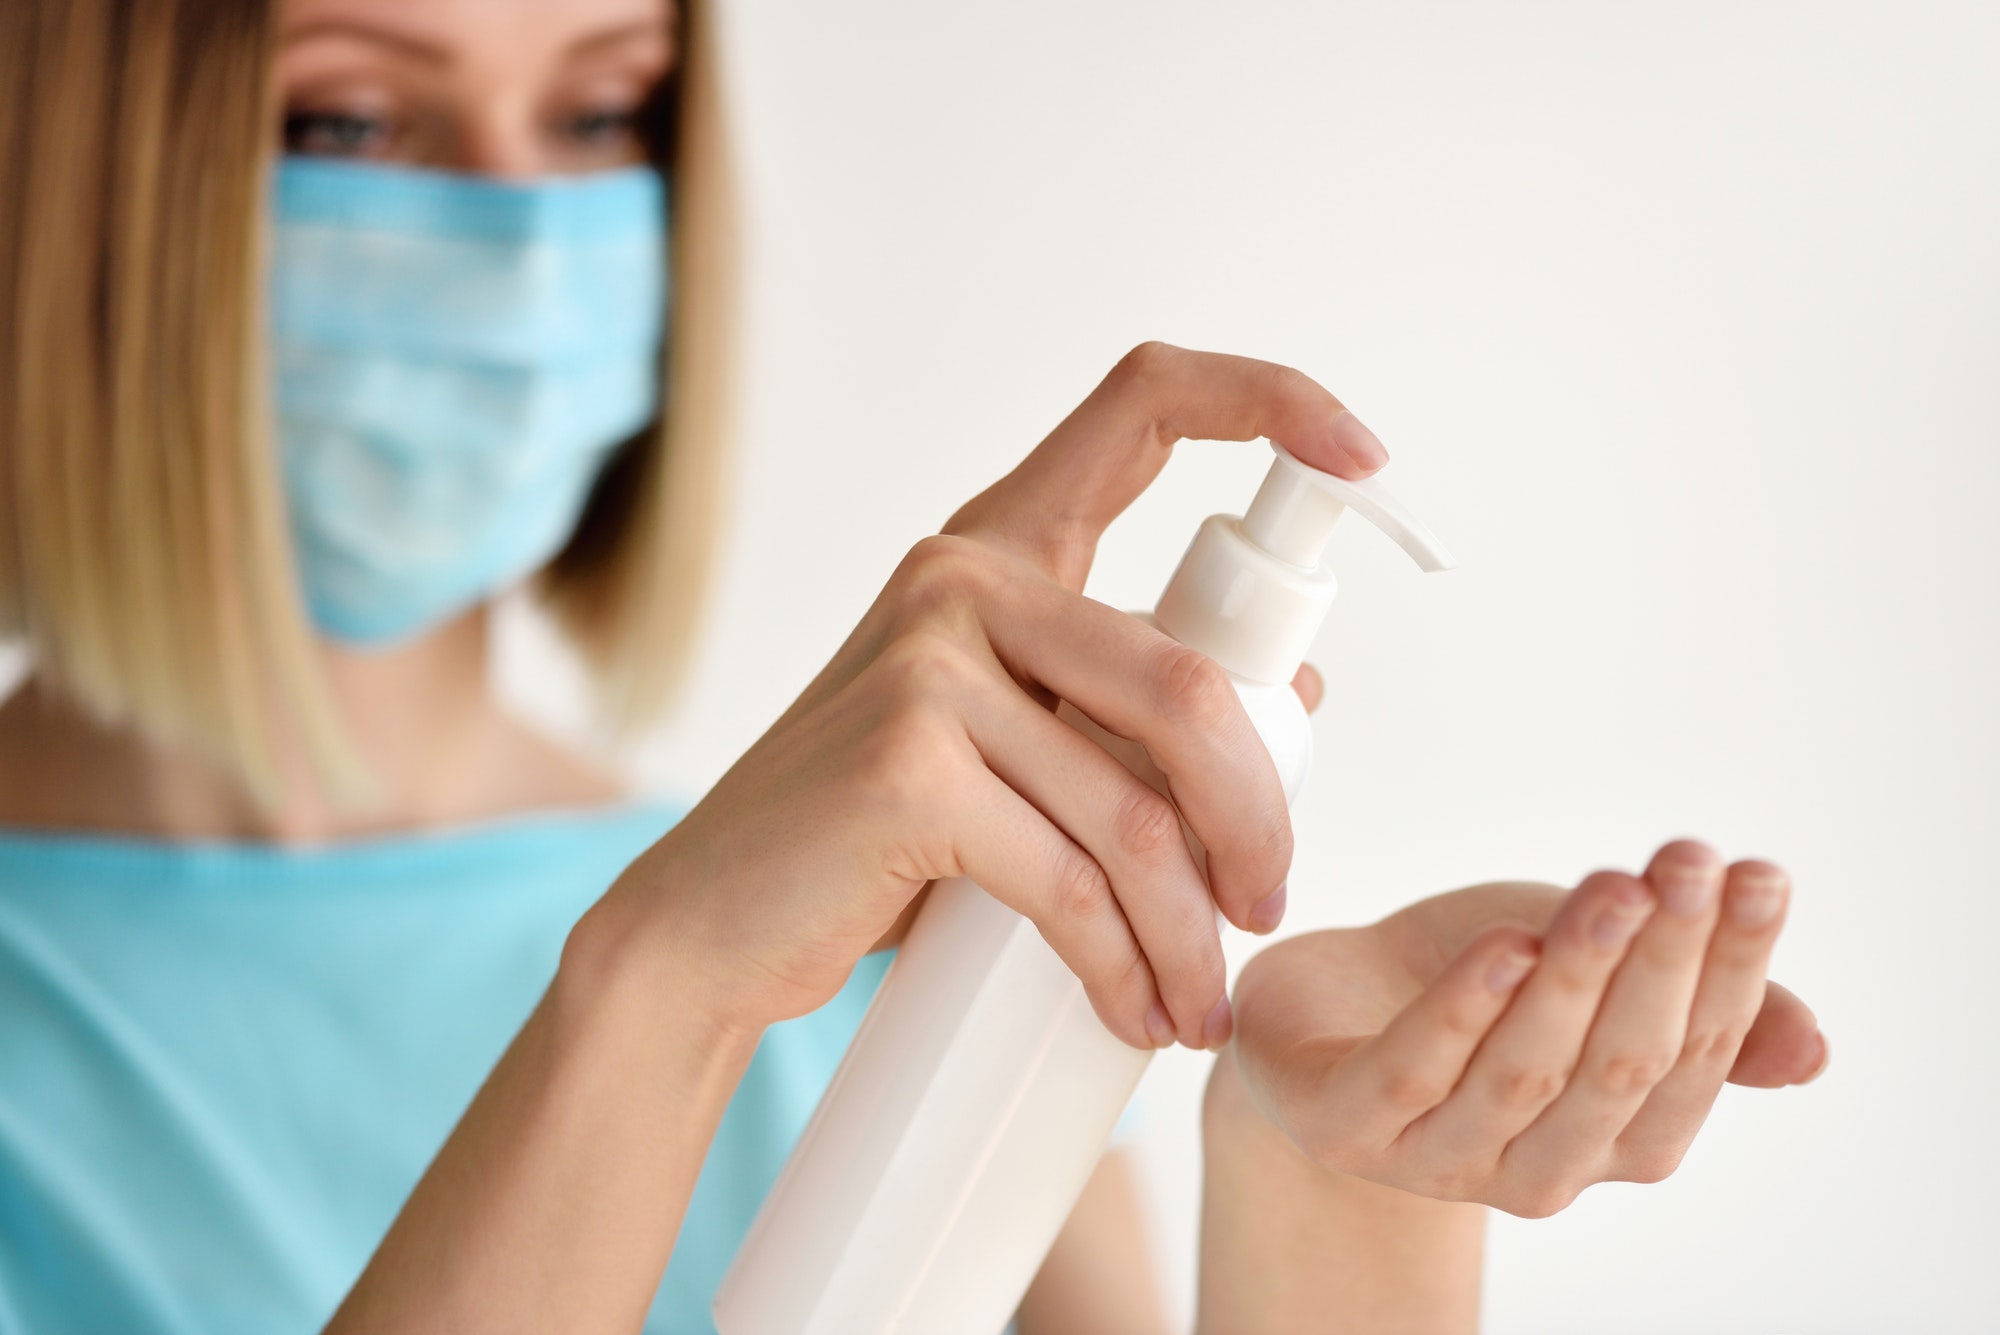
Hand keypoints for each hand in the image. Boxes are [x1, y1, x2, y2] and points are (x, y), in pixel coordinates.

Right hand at [598, 344, 1388, 1048]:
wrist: (712, 925)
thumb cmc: (876, 838)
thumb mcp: (1011, 746)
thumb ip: (1127, 703)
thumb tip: (1306, 693)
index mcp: (996, 545)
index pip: (1143, 403)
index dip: (1269, 400)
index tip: (1368, 454)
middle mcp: (960, 576)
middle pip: (1191, 679)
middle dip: (1260, 818)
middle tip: (1265, 910)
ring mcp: (927, 663)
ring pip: (1137, 802)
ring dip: (1192, 929)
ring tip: (1197, 1005)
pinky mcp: (905, 764)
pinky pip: (1069, 875)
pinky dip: (1122, 964)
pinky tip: (1135, 1013)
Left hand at [1225, 841, 1827, 1215]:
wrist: (1320, 1008)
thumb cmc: (1471, 988)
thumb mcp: (1587, 975)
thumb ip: (1689, 1007)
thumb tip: (1814, 1050)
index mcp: (1617, 1143)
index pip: (1694, 1059)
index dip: (1732, 969)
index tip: (1758, 874)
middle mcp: (1540, 1169)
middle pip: (1619, 1065)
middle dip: (1664, 961)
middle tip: (1689, 863)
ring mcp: (1437, 1158)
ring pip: (1524, 1069)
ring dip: (1577, 974)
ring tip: (1613, 889)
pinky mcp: (1345, 1127)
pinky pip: (1414, 1073)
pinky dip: (1462, 1011)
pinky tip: (1504, 947)